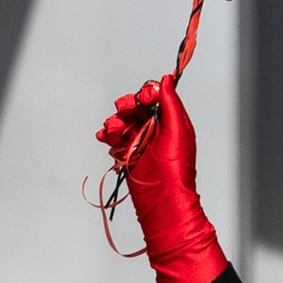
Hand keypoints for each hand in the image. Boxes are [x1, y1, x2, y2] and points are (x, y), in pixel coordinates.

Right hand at [96, 78, 226, 282]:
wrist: (162, 202)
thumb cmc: (175, 171)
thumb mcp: (177, 132)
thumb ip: (171, 104)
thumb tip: (166, 79)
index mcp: (173, 122)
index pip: (156, 97)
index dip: (146, 95)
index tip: (142, 100)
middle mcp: (158, 130)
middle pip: (136, 107)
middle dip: (126, 108)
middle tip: (122, 113)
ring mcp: (142, 143)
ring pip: (123, 122)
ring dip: (115, 123)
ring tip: (112, 132)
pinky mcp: (128, 154)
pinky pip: (114, 138)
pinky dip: (108, 135)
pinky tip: (105, 138)